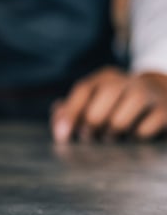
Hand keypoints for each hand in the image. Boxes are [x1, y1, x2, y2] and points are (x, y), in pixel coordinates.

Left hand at [52, 67, 166, 142]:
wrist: (161, 94)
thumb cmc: (116, 104)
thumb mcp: (95, 100)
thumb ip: (71, 109)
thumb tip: (57, 121)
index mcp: (105, 77)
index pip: (83, 90)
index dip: (70, 114)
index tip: (61, 137)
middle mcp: (126, 81)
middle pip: (102, 101)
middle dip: (91, 124)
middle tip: (88, 137)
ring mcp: (147, 94)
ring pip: (120, 120)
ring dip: (111, 134)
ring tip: (110, 137)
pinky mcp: (164, 110)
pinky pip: (143, 130)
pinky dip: (134, 138)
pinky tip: (133, 136)